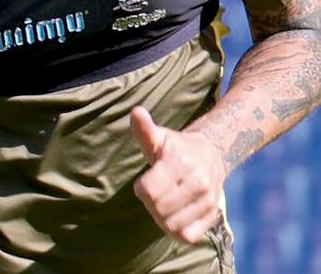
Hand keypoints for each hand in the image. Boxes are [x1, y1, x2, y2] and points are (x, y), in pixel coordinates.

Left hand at [130, 106, 225, 243]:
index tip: (146, 180)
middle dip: (150, 203)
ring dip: (161, 217)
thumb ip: (144, 129)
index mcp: (181, 162)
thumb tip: (136, 112)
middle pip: (158, 209)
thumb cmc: (176, 147)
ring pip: (171, 225)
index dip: (141, 188)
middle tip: (155, 191)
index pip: (147, 191)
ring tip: (164, 202)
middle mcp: (198, 182)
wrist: (211, 155)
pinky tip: (174, 215)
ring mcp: (207, 201)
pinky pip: (187, 236)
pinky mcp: (212, 216)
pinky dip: (176, 230)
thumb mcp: (159, 136)